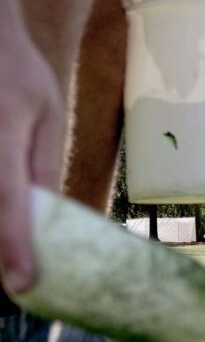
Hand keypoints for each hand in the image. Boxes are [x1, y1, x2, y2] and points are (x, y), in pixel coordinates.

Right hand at [0, 38, 64, 292]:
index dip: (15, 248)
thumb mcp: (47, 114)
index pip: (8, 204)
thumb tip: (46, 215)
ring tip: (15, 249)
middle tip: (20, 274)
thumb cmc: (18, 74)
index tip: (24, 283)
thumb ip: (44, 165)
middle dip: (1, 247)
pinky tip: (4, 211)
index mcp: (2, 138)